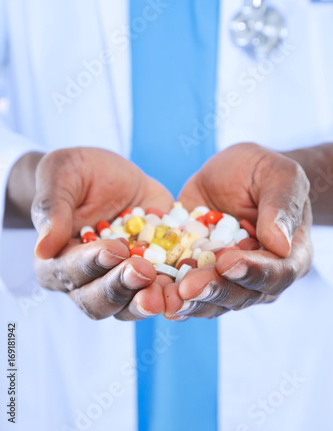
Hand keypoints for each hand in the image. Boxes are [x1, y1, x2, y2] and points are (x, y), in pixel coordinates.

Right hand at [31, 147, 173, 319]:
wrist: (107, 174)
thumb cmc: (75, 172)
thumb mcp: (60, 176)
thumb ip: (53, 209)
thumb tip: (43, 248)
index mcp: (57, 260)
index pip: (71, 272)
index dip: (92, 263)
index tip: (114, 248)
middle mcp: (87, 279)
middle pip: (99, 299)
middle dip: (122, 287)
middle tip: (143, 270)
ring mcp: (120, 278)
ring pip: (130, 305)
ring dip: (148, 300)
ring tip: (167, 292)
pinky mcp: (151, 270)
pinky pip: (162, 288)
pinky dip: (175, 288)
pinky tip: (191, 281)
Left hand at [164, 143, 312, 319]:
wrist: (230, 174)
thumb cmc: (262, 170)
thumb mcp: (279, 175)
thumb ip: (281, 205)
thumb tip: (280, 244)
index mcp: (288, 255)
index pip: (276, 272)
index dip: (252, 271)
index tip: (228, 262)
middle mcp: (259, 275)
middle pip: (241, 293)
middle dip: (214, 290)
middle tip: (188, 287)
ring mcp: (227, 278)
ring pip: (212, 300)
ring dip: (189, 301)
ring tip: (168, 298)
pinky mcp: (198, 272)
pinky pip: (186, 290)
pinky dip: (170, 293)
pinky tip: (153, 294)